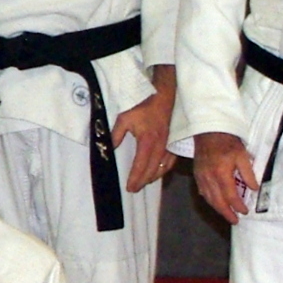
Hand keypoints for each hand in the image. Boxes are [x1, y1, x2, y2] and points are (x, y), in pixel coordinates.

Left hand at [113, 69, 178, 192]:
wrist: (162, 94)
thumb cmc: (142, 105)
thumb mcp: (124, 118)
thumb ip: (116, 135)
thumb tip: (108, 147)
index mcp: (148, 141)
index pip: (141, 165)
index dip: (135, 178)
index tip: (129, 187)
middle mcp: (161, 146)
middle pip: (153, 169)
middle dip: (143, 181)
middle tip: (134, 189)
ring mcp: (169, 144)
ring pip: (164, 166)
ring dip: (154, 176)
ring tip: (145, 183)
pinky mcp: (173, 140)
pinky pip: (171, 159)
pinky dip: (165, 168)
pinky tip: (159, 171)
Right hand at [192, 131, 257, 225]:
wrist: (208, 132)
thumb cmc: (228, 142)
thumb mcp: (243, 155)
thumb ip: (248, 174)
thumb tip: (254, 189)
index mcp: (222, 173)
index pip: (230, 196)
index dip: (238, 206)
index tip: (245, 211)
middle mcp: (209, 178)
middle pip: (217, 201)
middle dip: (227, 213)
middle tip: (235, 221)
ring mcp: (201, 177)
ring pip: (209, 198)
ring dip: (218, 209)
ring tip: (227, 214)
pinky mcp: (197, 174)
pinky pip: (202, 191)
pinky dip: (209, 200)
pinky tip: (214, 202)